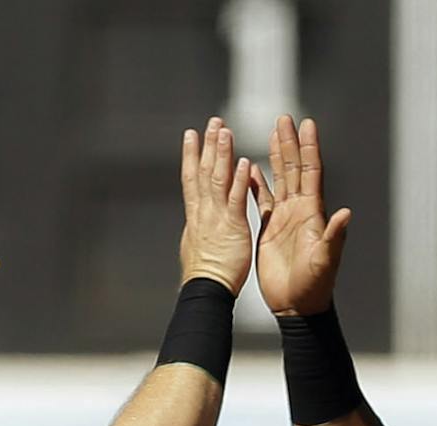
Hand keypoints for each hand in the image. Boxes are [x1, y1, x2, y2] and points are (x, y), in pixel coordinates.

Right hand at [178, 117, 253, 292]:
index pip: (192, 179)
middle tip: (212, 122)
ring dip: (222, 153)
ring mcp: (217, 217)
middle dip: (208, 145)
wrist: (207, 293)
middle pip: (204, 171)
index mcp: (196, 215)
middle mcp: (204, 211)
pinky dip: (240, 180)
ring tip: (225, 130)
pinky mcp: (233, 227)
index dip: (192, 156)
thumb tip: (194, 222)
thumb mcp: (198, 246)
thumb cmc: (205, 277)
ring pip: (218, 179)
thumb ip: (199, 228)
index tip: (191, 136)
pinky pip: (237, 200)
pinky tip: (244, 161)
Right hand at [250, 114, 351, 316]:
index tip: (307, 124)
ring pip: (280, 179)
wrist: (297, 305)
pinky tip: (249, 167)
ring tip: (272, 132)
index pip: (311, 173)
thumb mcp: (325, 261)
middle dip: (290, 142)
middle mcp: (300, 211)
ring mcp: (285, 218)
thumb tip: (346, 213)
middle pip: (294, 169)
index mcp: (313, 214)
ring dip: (276, 156)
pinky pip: (262, 199)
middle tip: (285, 118)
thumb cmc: (315, 286)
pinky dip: (256, 182)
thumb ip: (334, 236)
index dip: (309, 148)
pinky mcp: (270, 228)